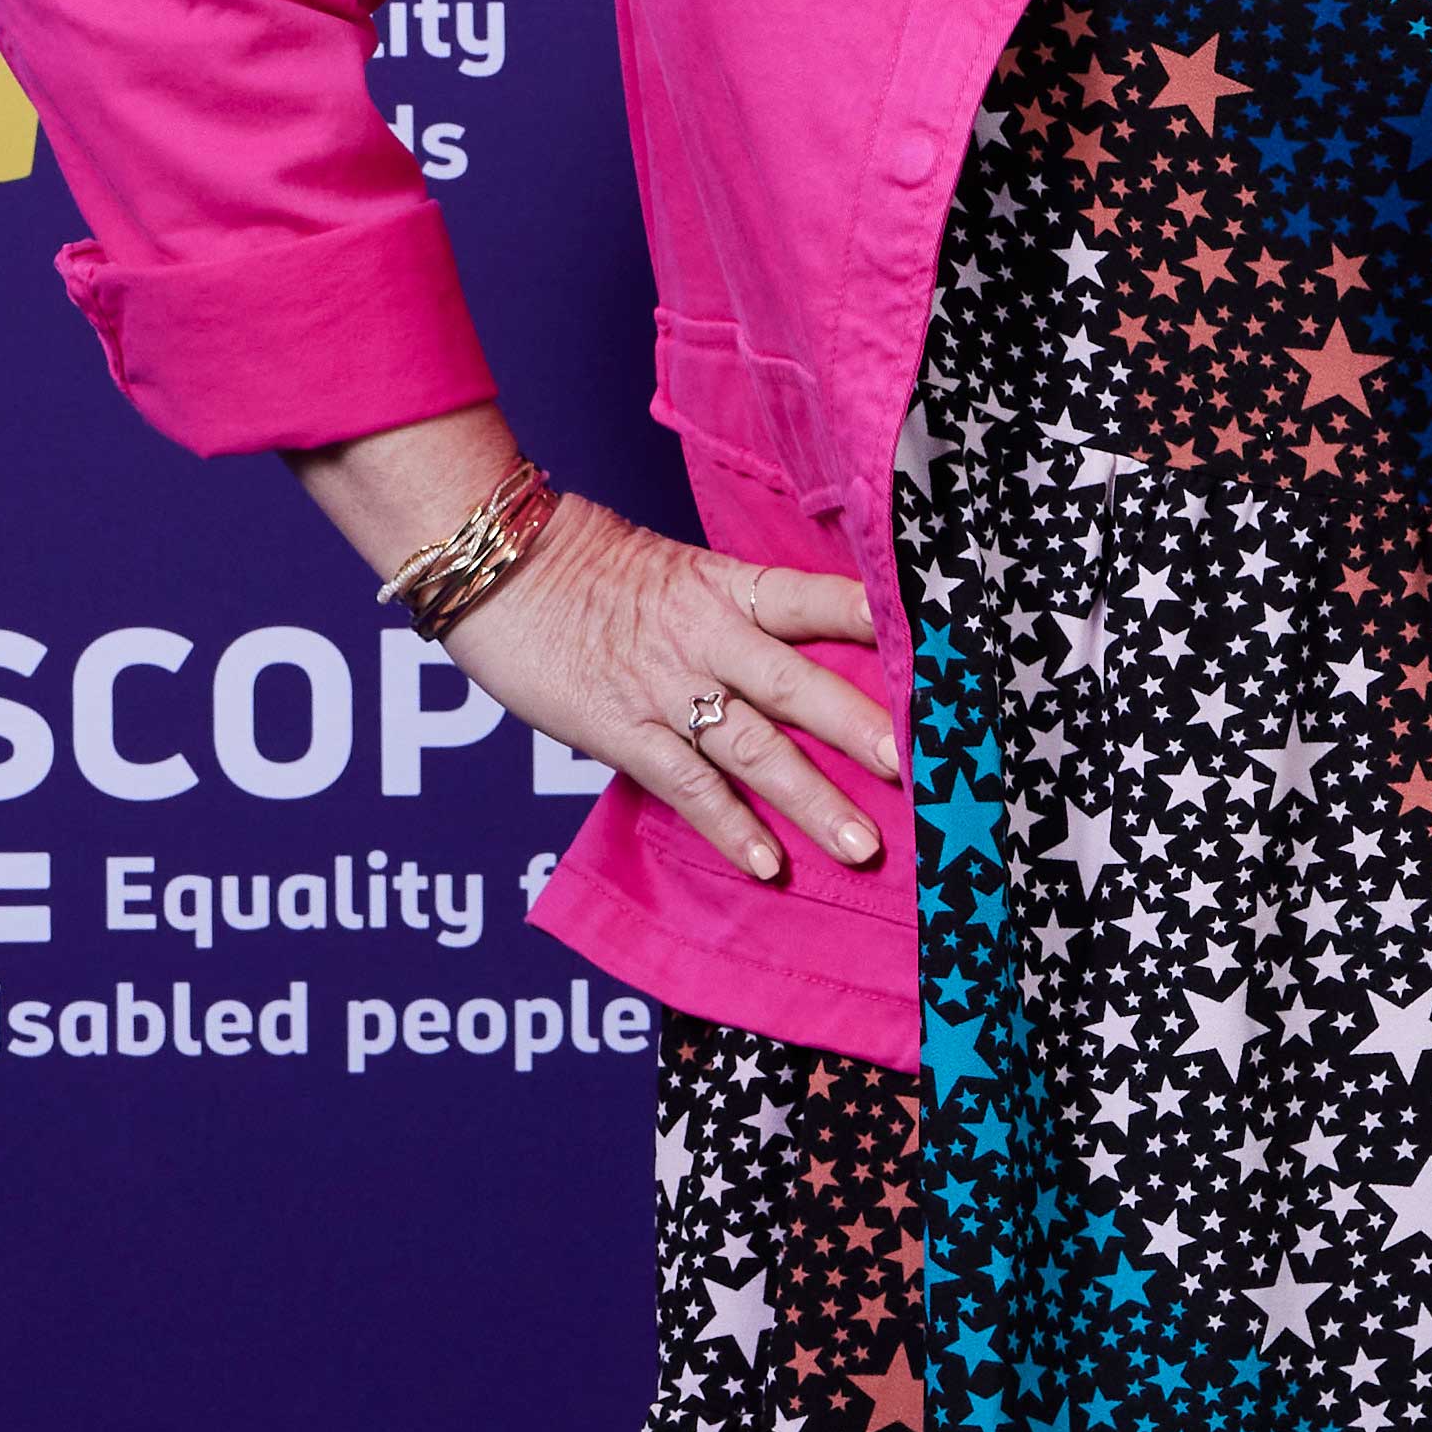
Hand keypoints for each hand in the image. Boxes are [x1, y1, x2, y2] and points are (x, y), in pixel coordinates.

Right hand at [289, 410, 899, 889]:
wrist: (492, 566)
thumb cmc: (582, 568)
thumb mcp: (674, 573)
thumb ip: (734, 614)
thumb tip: (802, 654)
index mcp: (725, 586)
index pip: (815, 598)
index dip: (874, 622)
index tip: (939, 647)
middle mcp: (705, 635)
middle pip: (800, 683)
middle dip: (863, 729)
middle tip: (922, 770)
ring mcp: (664, 686)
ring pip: (754, 747)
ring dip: (811, 800)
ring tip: (863, 846)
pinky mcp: (620, 729)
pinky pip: (686, 785)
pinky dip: (728, 828)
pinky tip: (767, 865)